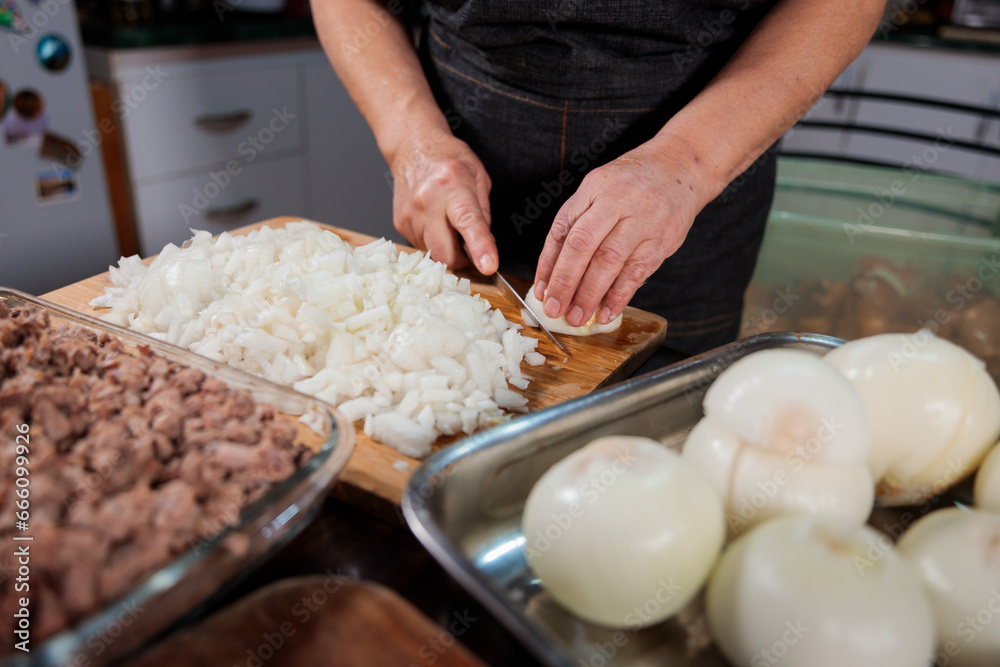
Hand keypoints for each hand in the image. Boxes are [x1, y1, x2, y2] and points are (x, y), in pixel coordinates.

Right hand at [390, 130, 497, 272]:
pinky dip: (434, 242)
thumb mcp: (479, 178)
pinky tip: (435, 222)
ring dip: (447, 249)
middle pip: (446, 253)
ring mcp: (411, 215)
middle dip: (462, 260)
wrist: (413, 147)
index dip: (480, 247)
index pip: (468, 222)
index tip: (488, 266)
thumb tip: (486, 244)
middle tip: (469, 247)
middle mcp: (428, 202)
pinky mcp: (401, 224)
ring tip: (448, 223)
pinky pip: (422, 247)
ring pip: (434, 254)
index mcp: (453, 186)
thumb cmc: (449, 159)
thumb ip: (484, 213)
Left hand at [533, 140, 711, 326]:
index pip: (564, 231)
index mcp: (593, 190)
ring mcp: (641, 221)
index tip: (541, 292)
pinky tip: (607, 313)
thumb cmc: (631, 184)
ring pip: (609, 262)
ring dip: (590, 294)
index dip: (550, 265)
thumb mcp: (597, 190)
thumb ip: (575, 225)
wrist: (680, 167)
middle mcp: (616, 203)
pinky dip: (620, 296)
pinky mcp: (661, 239)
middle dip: (566, 282)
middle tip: (555, 309)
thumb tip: (552, 274)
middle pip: (583, 246)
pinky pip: (637, 272)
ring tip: (578, 317)